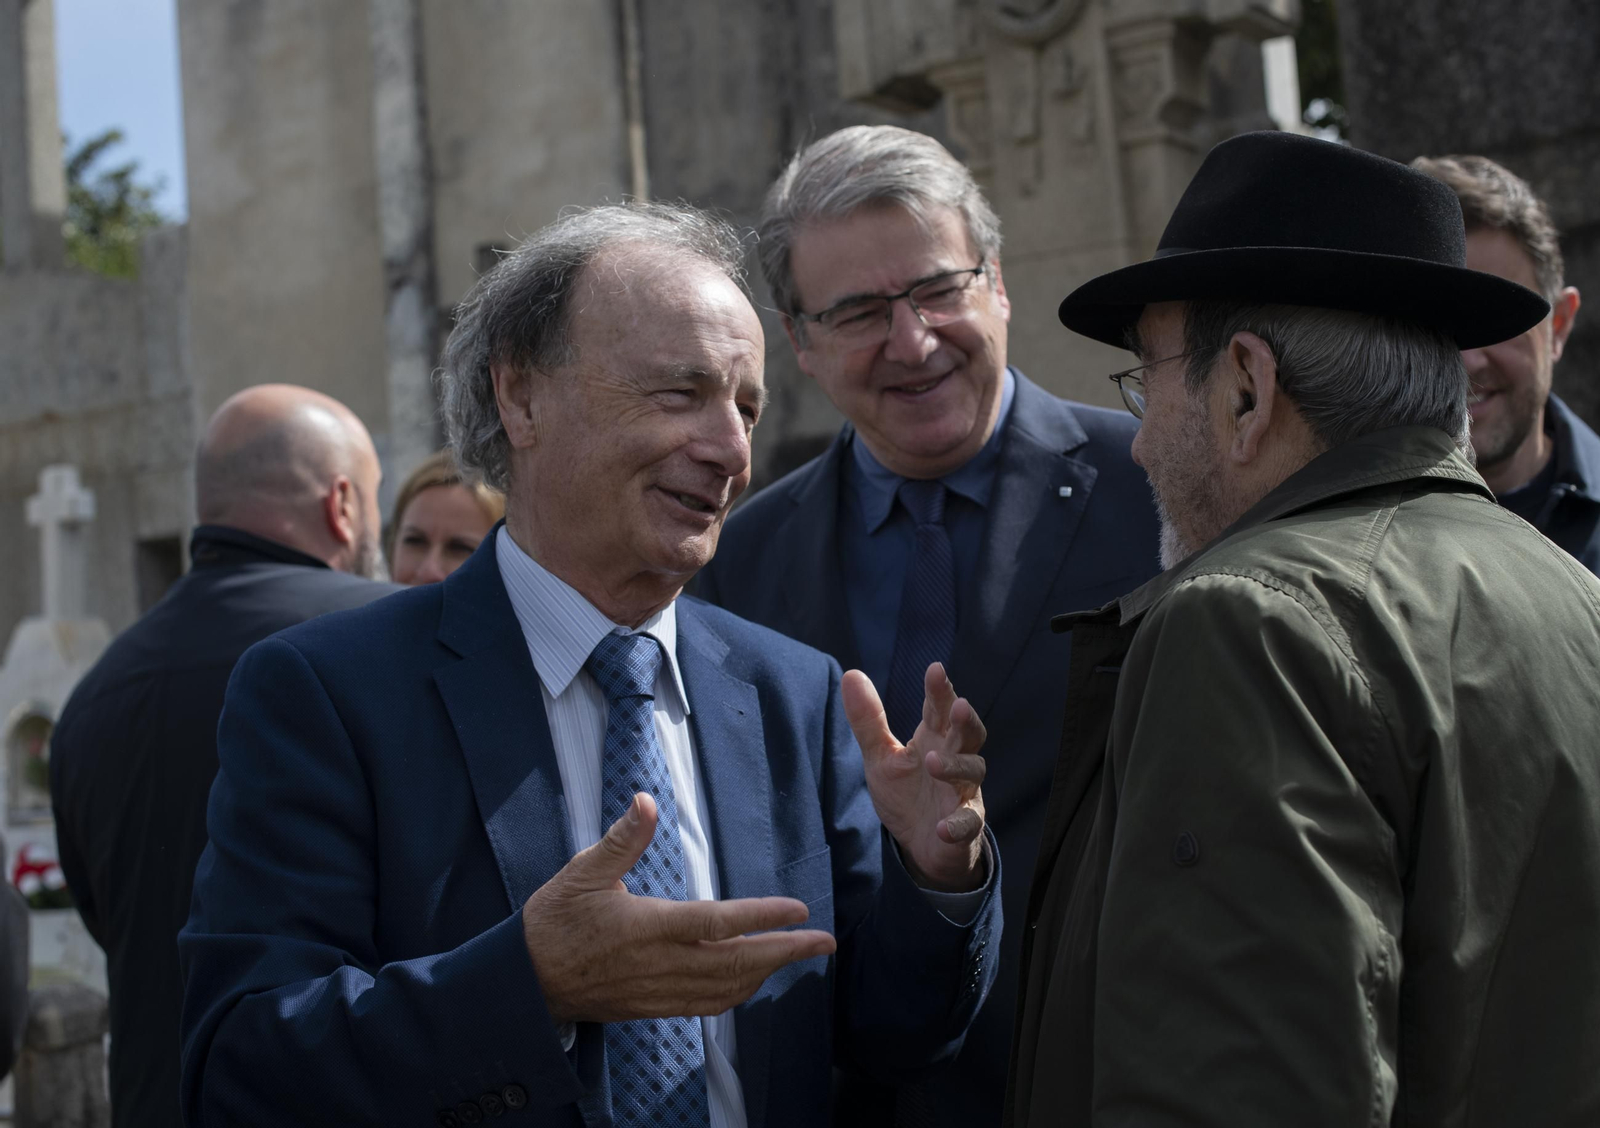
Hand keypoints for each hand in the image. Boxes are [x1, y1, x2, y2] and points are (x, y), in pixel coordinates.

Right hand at [522, 793, 836, 1024]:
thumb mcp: (582, 872)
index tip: (799, 909)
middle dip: (786, 952)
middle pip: (736, 962)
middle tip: (825, 940)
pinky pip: (707, 1006)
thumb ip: (621, 840)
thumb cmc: (554, 921)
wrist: (525, 981)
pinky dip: (739, 993)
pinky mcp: (653, 1007)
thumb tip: (645, 801)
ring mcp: (659, 991)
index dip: (762, 917)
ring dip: (769, 973)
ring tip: (799, 955)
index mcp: (648, 927)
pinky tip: (753, 980)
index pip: (717, 923)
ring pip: (727, 988)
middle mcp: (661, 964)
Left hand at [842, 662, 987, 891]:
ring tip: (932, 762)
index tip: (935, 669)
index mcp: (934, 739)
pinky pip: (969, 822)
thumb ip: (868, 720)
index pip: (940, 709)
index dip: (940, 690)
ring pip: (972, 771)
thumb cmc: (906, 793)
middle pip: (969, 734)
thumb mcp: (881, 757)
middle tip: (958, 706)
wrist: (919, 844)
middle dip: (965, 720)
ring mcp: (962, 792)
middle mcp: (954, 760)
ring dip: (955, 766)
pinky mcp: (966, 825)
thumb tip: (851, 674)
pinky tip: (942, 827)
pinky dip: (958, 823)